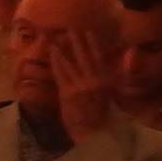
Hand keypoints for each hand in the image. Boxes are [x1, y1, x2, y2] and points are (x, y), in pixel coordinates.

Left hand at [50, 27, 116, 143]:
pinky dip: (57, 62)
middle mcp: (93, 81)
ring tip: (56, 38)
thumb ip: (108, 82)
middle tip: (71, 28)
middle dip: (78, 42)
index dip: (94, 45)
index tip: (90, 32)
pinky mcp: (68, 93)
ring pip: (70, 64)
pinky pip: (61, 74)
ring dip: (64, 50)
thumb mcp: (109, 97)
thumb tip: (109, 69)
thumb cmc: (100, 116)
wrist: (92, 132)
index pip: (99, 59)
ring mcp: (80, 86)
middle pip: (84, 58)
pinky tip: (52, 53)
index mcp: (105, 81)